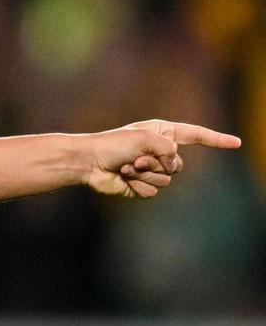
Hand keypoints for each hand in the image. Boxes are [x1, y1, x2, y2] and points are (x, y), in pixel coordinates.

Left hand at [85, 119, 240, 197]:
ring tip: (126, 168)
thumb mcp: (145, 138)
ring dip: (144, 175)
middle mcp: (160, 152)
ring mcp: (151, 170)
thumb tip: (173, 165)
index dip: (216, 140)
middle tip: (135, 159)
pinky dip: (138, 186)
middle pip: (178, 166)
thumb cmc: (113, 145)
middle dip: (157, 164)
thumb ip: (169, 148)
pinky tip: (123, 179)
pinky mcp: (142, 185)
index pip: (196, 136)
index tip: (236, 143)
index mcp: (163, 134)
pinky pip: (153, 192)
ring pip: (166, 181)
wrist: (89, 163)